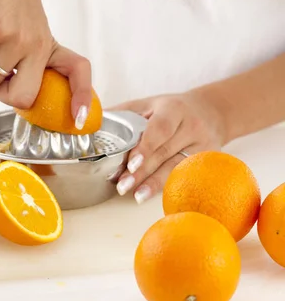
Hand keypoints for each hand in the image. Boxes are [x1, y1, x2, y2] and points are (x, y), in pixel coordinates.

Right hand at [0, 0, 91, 127]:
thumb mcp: (30, 29)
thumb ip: (26, 58)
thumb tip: (10, 90)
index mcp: (49, 46)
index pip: (78, 72)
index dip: (81, 97)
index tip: (79, 120)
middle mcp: (38, 45)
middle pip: (23, 98)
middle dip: (1, 94)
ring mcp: (18, 38)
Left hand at [111, 89, 225, 203]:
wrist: (211, 112)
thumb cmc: (171, 110)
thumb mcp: (149, 105)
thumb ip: (123, 114)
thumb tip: (90, 123)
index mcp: (173, 109)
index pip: (160, 129)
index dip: (146, 147)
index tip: (131, 163)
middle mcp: (192, 126)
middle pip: (165, 152)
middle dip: (142, 171)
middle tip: (122, 185)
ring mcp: (203, 145)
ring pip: (176, 167)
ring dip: (154, 183)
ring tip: (135, 195)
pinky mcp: (209, 160)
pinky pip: (186, 175)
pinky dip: (168, 186)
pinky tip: (154, 195)